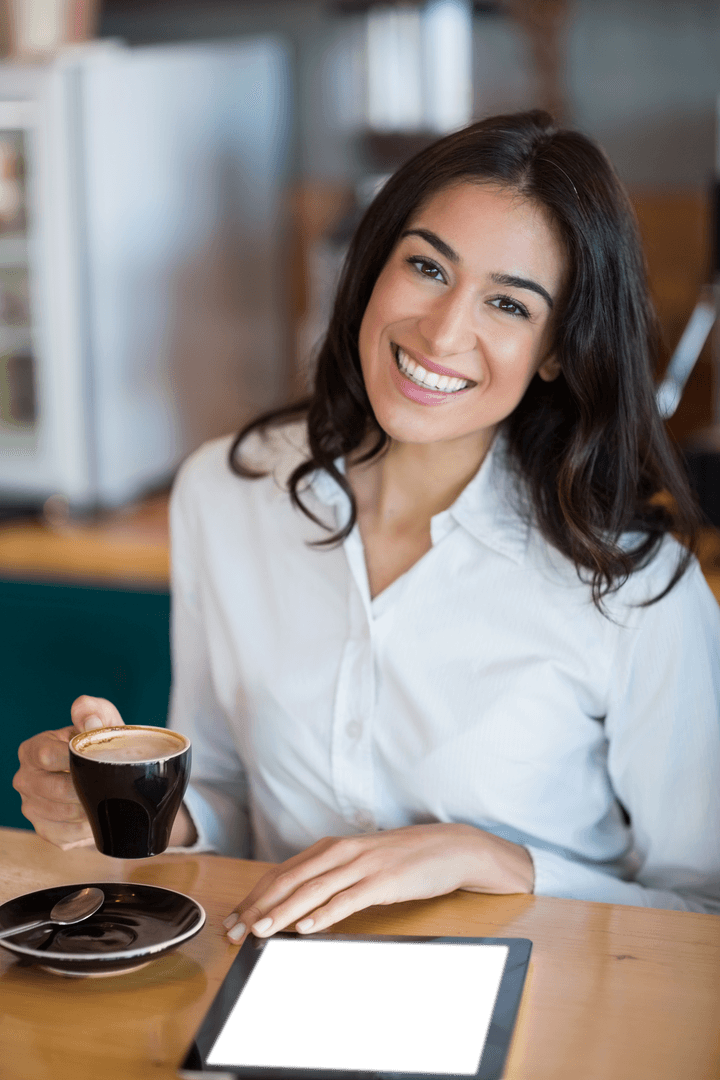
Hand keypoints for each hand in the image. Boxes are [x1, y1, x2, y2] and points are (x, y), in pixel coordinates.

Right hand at [12, 695, 123, 849]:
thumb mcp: (102, 722)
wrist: (107, 774)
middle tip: (109, 783)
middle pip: (54, 788)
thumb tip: (89, 719)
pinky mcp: (44, 830)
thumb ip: (95, 711)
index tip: (98, 759)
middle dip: (85, 787)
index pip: (46, 755)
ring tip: (107, 798)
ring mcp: (31, 807)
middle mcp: (25, 779)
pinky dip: (85, 828)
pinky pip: (64, 835)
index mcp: (32, 749)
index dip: (74, 759)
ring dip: (88, 808)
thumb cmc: (101, 746)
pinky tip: (98, 816)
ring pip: (61, 813)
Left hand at [223, 824, 534, 943]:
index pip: (282, 872)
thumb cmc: (402, 858)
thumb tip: (295, 903)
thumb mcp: (359, 862)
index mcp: (332, 847)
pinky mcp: (384, 881)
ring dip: (284, 911)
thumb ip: (329, 876)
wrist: (449, 847)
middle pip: (290, 880)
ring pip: (314, 889)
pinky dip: (326, 913)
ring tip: (261, 930)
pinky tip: (308, 927)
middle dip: (259, 906)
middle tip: (235, 931)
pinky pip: (349, 898)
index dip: (254, 896)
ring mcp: (363, 865)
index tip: (233, 920)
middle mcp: (342, 852)